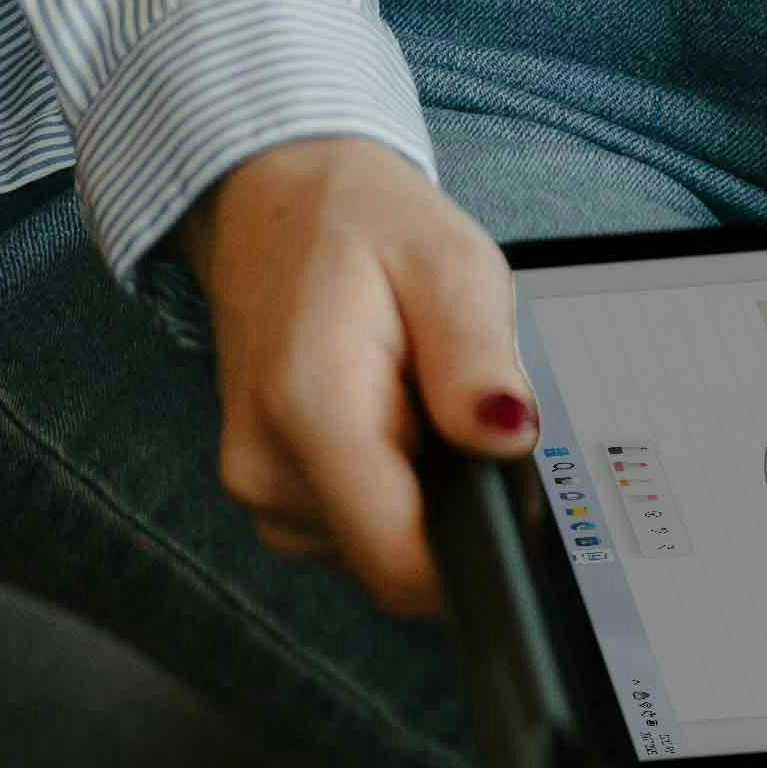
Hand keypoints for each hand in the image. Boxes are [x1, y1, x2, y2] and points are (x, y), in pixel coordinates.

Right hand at [181, 133, 531, 618]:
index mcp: (310, 410)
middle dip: (447, 499)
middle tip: (445, 399)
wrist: (270, 200)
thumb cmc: (361, 223)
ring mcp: (257, 489)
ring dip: (416, 486)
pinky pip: (352, 528)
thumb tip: (509, 439)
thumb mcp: (448, 260)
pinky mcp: (264, 494)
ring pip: (377, 548)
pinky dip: (383, 482)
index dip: (475, 549)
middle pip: (398, 561)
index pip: (402, 567)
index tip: (500, 485)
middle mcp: (267, 470)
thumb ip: (477, 357)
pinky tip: (380, 411)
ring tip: (407, 391)